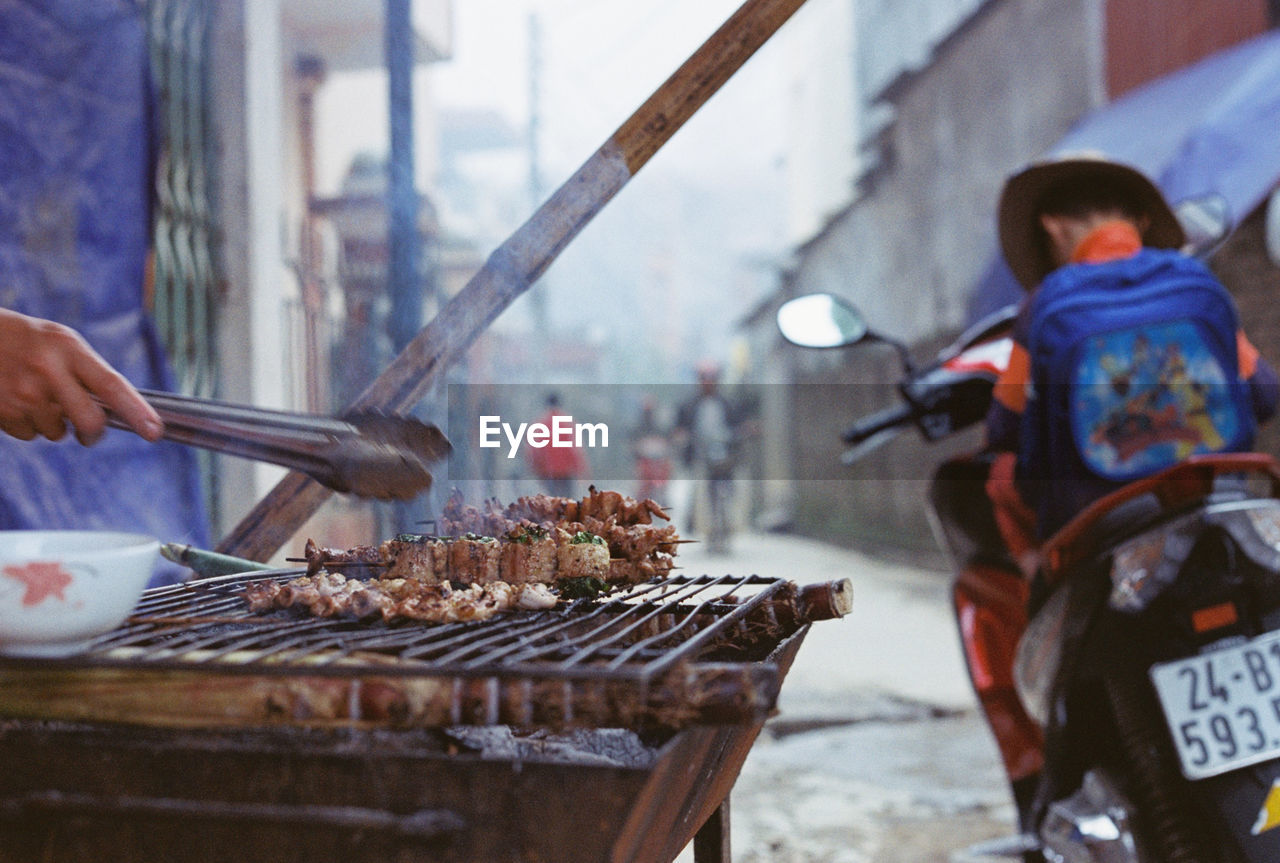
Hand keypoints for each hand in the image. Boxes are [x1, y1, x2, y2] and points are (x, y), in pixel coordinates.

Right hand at [0, 309, 162, 444]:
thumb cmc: (26, 340)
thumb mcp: (60, 341)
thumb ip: (88, 370)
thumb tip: (119, 410)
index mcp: (68, 349)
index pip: (111, 385)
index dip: (136, 411)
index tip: (155, 431)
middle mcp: (47, 371)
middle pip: (89, 421)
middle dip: (93, 433)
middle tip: (90, 432)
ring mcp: (23, 393)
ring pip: (57, 432)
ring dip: (53, 423)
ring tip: (35, 396)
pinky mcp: (2, 411)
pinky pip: (29, 434)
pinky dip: (28, 424)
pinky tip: (16, 401)